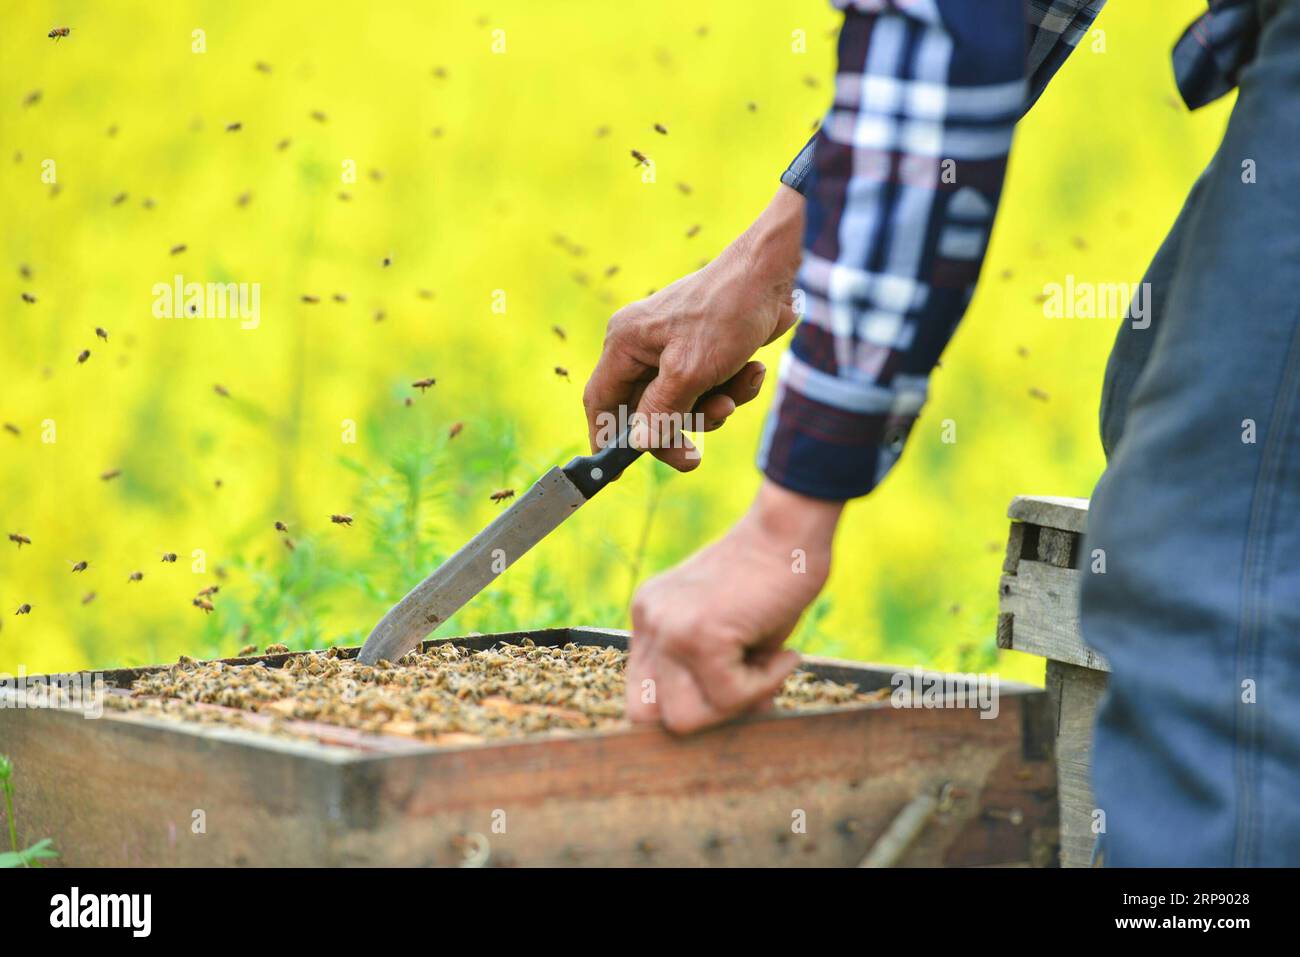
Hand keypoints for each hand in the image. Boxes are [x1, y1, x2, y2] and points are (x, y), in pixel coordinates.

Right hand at [583, 185, 804, 469]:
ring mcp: (672, 349)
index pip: (600, 400)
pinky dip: (730, 388)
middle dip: (676, 428)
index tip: (616, 472)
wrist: (773, 276)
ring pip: (681, 404)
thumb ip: (661, 410)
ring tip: (737, 390)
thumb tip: (638, 443)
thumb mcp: (690, 370)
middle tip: (693, 458)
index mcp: (625, 343)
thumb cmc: (727, 312)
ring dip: (713, 407)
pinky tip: (752, 372)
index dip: (606, 437)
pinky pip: (707, 389)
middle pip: (644, 412)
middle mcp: (642, 347)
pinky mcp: (702, 352)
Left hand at [626, 480, 844, 732]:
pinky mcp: (699, 634)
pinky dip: (766, 684)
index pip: (639, 696)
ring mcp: (668, 627)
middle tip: (749, 687)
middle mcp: (649, 621)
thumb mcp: (731, 633)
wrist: (792, 531)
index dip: (681, 708)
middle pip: (646, 716)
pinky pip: (730, 697)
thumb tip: (726, 730)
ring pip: (684, 719)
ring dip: (735, 705)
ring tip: (768, 664)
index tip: (727, 700)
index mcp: (650, 618)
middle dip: (701, 717)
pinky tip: (785, 652)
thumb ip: (713, 675)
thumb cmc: (774, 579)